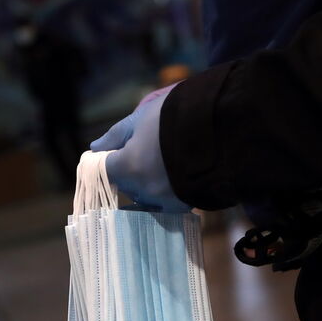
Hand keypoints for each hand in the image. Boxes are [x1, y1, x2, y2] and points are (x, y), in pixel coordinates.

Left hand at [90, 84, 190, 211]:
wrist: (226, 125)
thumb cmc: (178, 116)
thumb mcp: (142, 118)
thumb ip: (116, 135)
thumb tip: (95, 148)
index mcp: (128, 166)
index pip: (103, 171)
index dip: (105, 161)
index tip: (111, 153)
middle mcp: (143, 188)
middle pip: (125, 184)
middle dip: (128, 170)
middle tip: (144, 151)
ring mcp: (165, 199)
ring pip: (144, 196)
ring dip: (146, 184)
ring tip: (162, 163)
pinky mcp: (185, 205)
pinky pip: (165, 204)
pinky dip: (165, 194)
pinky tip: (173, 178)